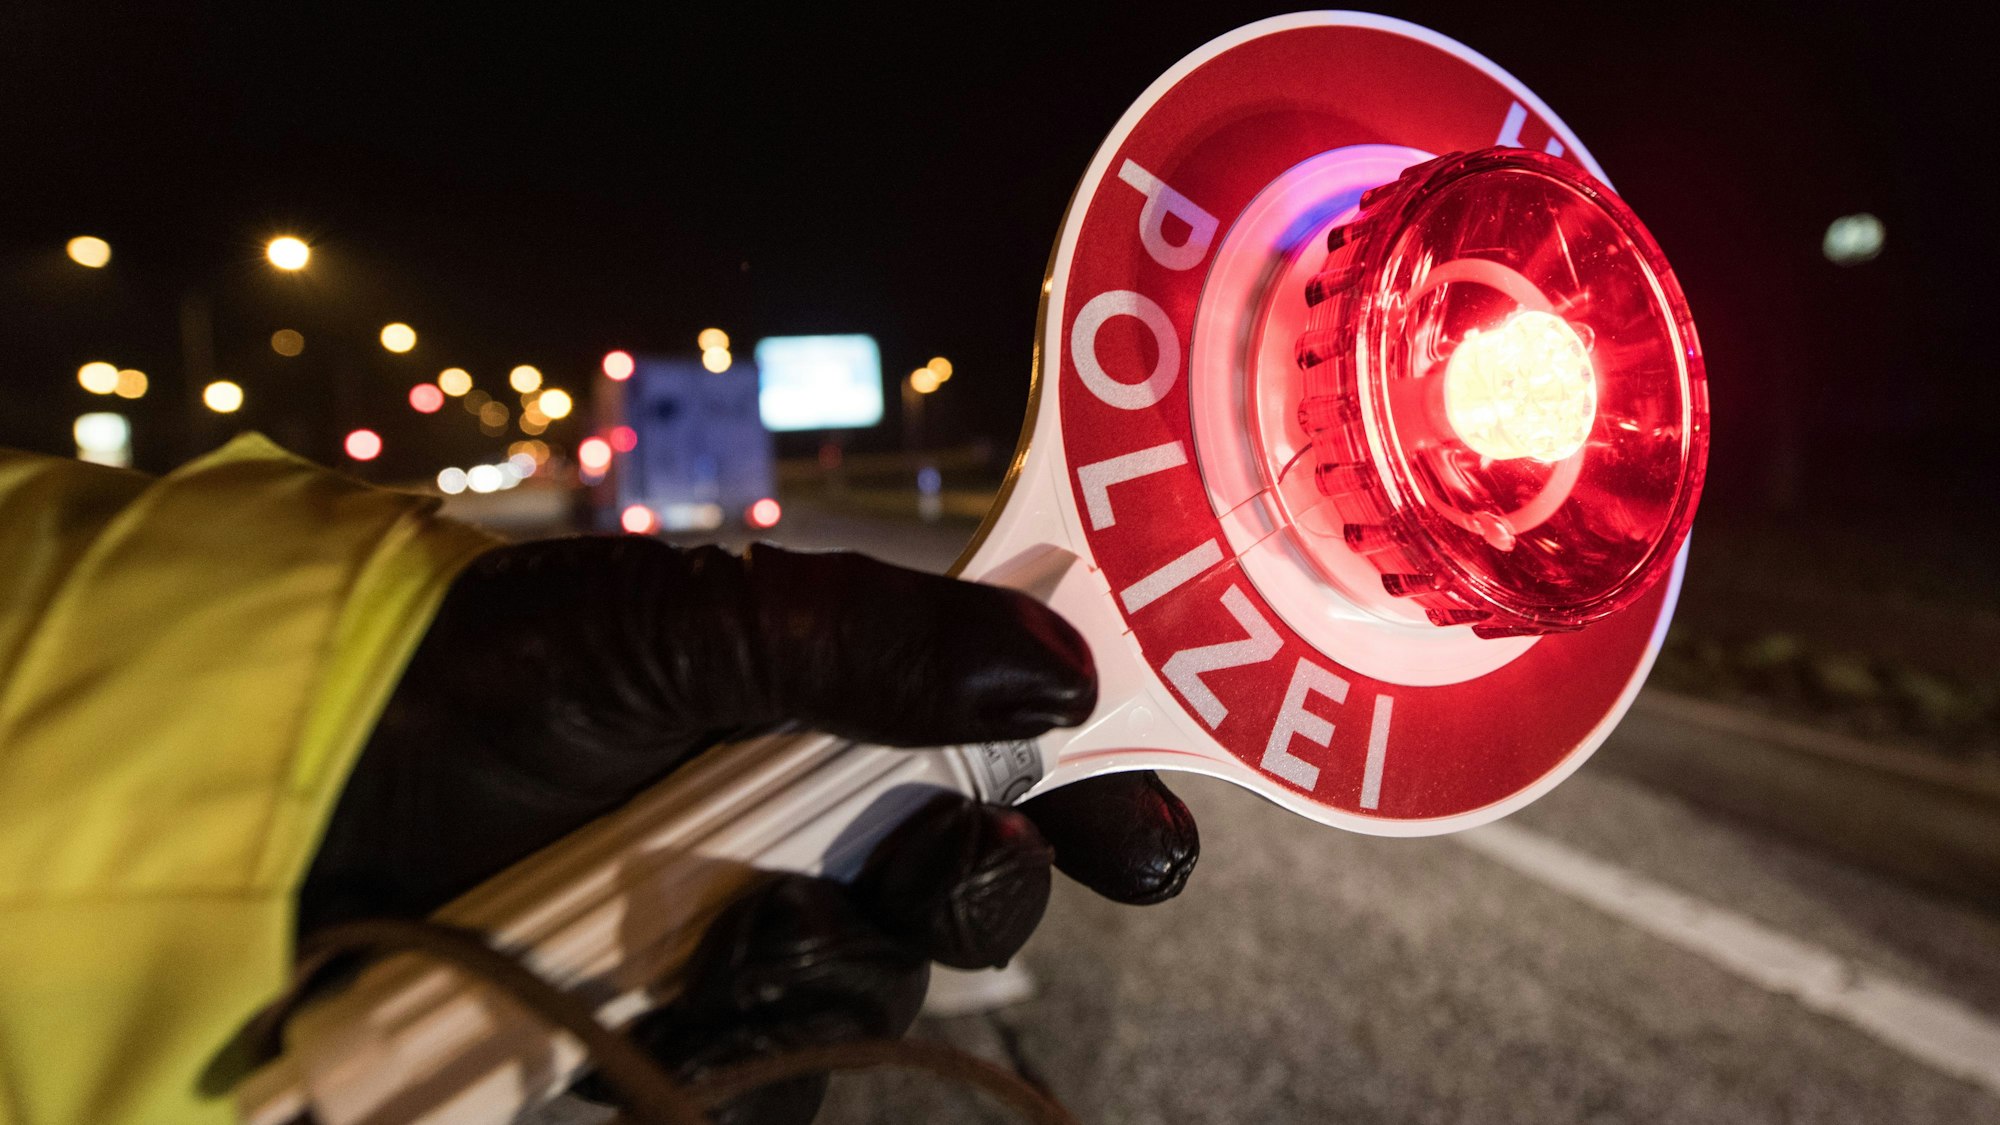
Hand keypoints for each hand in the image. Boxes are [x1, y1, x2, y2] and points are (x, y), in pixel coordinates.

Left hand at [300, 538, 1198, 1121]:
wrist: (320, 784)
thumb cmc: (501, 673)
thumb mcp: (690, 625)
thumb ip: (875, 641)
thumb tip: (1063, 666)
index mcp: (831, 715)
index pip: (1007, 761)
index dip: (1096, 800)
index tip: (1148, 834)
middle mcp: (804, 829)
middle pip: (969, 892)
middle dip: (987, 886)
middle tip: (959, 861)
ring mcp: (739, 939)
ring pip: (876, 989)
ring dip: (842, 961)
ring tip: (746, 928)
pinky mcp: (670, 1037)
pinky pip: (769, 1075)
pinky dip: (749, 1046)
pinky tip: (686, 1005)